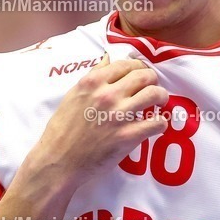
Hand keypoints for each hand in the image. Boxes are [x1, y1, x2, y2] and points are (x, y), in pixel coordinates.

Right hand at [26, 53, 168, 188]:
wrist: (59, 161)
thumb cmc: (62, 129)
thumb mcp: (73, 95)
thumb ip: (93, 75)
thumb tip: (108, 58)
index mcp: (93, 82)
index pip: (126, 64)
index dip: (138, 67)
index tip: (141, 74)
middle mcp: (108, 95)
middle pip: (144, 76)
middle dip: (152, 79)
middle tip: (152, 87)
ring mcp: (119, 115)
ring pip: (155, 94)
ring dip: (161, 97)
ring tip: (159, 102)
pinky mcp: (128, 137)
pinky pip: (157, 123)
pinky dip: (160, 123)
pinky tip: (156, 125)